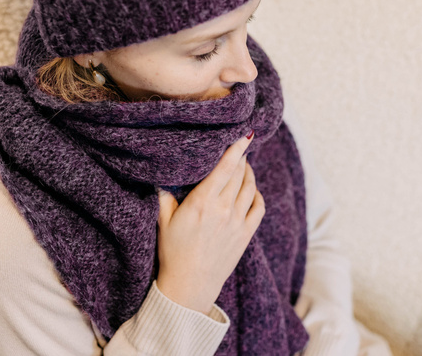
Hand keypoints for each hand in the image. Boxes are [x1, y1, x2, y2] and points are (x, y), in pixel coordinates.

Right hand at [155, 131, 264, 314]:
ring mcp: (237, 222)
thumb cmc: (173, 252)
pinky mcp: (246, 235)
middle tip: (238, 148)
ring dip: (249, 173)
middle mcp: (223, 209)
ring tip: (244, 166)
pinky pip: (259, 208)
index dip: (236, 148)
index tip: (244, 135)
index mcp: (202, 202)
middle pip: (239, 174)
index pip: (225, 168)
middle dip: (241, 157)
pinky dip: (258, 194)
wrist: (189, 286)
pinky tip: (252, 189)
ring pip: (250, 188)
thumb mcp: (163, 220)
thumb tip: (162, 175)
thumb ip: (164, 195)